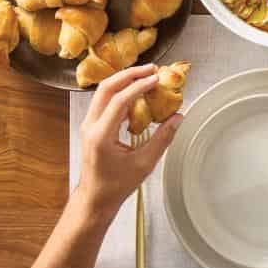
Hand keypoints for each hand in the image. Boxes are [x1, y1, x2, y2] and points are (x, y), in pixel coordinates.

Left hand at [74, 66, 181, 213]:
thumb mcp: (145, 163)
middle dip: (129, 75)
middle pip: (106, 89)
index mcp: (101, 135)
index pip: (119, 101)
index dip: (139, 86)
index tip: (157, 79)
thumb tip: (178, 117)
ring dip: (124, 81)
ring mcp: (88, 124)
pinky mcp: (91, 126)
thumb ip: (162, 138)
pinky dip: (120, 91)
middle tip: (152, 69)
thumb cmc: (118, 184)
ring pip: (103, 92)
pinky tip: (137, 92)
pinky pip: (104, 101)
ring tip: (146, 76)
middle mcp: (90, 126)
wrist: (95, 197)